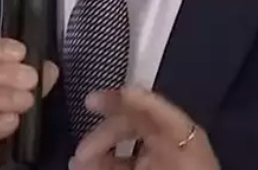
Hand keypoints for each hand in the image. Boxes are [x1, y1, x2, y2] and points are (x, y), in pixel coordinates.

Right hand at [69, 86, 219, 169]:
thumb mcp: (163, 147)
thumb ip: (143, 121)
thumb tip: (124, 95)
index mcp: (180, 134)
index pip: (150, 106)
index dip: (121, 99)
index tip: (91, 103)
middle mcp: (172, 144)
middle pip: (133, 125)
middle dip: (103, 136)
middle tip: (80, 154)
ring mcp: (164, 162)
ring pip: (127, 150)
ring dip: (101, 155)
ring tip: (77, 165)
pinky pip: (130, 166)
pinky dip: (110, 167)